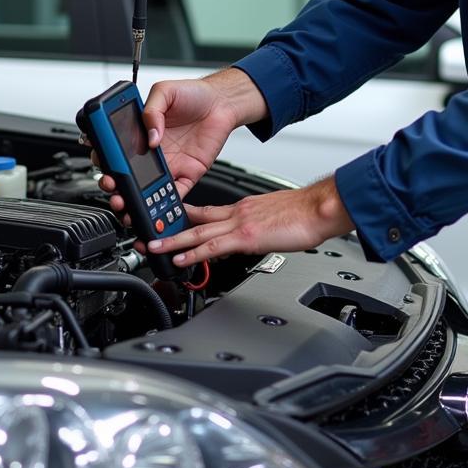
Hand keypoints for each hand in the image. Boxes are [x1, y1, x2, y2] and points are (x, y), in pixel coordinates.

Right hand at [97, 68, 266, 220]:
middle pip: (125, 174)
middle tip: (111, 184)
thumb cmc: (194, 94)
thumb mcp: (166, 91)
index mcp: (140, 132)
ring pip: (145, 189)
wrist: (222, 102)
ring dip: (133, 199)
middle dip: (113, 183)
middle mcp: (151, 152)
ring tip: (126, 202)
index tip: (100, 161)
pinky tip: (156, 208)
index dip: (104, 157)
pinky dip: (164, 205)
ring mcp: (168, 165)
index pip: (115, 149)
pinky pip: (174, 193)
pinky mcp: (186, 173)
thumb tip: (150, 136)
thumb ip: (151, 110)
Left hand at [147, 176, 354, 267]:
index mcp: (243, 207)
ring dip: (173, 241)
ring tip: (153, 247)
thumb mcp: (273, 217)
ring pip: (198, 232)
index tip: (168, 221)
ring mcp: (240, 223)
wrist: (319, 208)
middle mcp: (237, 212)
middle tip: (148, 235)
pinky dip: (194, 253)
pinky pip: (213, 246)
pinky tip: (180, 260)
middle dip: (170, 229)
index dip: (185, 217)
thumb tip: (250, 240)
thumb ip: (256, 228)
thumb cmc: (304, 213)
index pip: (207, 211)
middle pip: (195, 220)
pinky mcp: (246, 236)